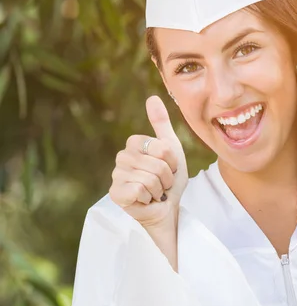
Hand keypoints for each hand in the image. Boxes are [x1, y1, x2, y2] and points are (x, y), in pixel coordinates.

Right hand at [109, 95, 188, 226]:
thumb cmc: (169, 180)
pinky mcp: (115, 194)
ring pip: (150, 178)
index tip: (169, 167)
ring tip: (155, 192)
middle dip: (167, 177)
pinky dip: (149, 198)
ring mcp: (116, 176)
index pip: (160, 147)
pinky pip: (139, 190)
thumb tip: (152, 97)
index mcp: (134, 144)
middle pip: (156, 164)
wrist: (167, 208)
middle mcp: (122, 157)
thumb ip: (161, 123)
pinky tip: (145, 200)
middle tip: (162, 183)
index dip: (171, 160)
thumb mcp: (172, 149)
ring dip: (160, 189)